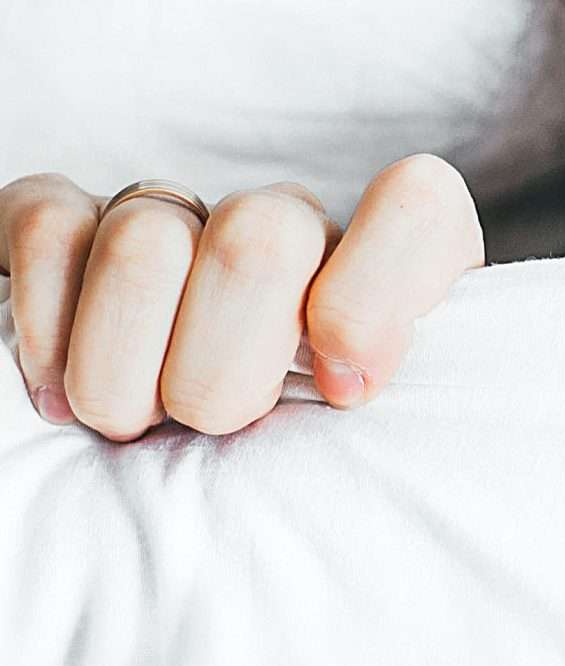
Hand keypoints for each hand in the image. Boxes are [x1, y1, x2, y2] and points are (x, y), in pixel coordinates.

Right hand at [2, 154, 484, 441]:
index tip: (343, 392)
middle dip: (223, 371)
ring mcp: (178, 214)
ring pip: (146, 242)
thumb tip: (349, 385)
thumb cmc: (306, 459)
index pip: (416, 206)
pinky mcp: (70, 222)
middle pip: (261, 240)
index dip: (373, 297)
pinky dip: (46, 329)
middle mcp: (288, 223)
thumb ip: (391, 410)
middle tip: (214, 427)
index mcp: (388, 264)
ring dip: (125, 371)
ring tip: (135, 423)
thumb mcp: (378, 446)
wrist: (184, 457)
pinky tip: (59, 394)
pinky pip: (49, 231)